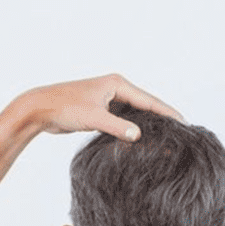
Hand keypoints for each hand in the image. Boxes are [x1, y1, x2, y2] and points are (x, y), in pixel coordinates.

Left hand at [16, 74, 182, 141]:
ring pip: (133, 114)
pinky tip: (139, 141)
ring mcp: (107, 100)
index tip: (183, 122)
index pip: (149, 100)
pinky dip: (131, 129)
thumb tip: (138, 136)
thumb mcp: (93, 118)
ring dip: (146, 125)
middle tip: (179, 132)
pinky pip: (121, 120)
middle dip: (160, 118)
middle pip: (144, 106)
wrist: (40, 109)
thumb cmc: (64, 107)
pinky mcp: (99, 111)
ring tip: (164, 138)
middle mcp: (114, 89)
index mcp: (117, 84)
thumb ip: (116, 127)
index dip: (167, 112)